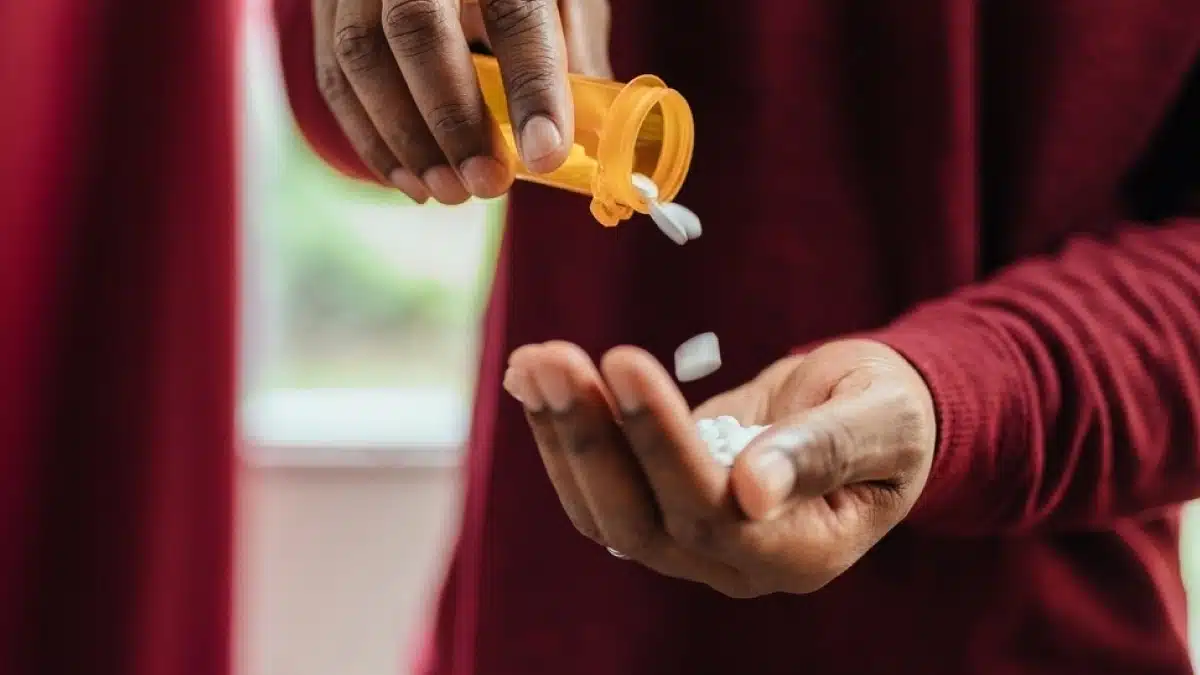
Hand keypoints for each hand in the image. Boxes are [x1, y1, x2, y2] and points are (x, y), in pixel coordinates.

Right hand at [313, 0, 610, 203]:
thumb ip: (574, 50)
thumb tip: (591, 139)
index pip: (515, 13)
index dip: (532, 86)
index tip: (546, 154)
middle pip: (416, 27)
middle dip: (451, 118)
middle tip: (486, 184)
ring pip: (360, 52)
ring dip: (403, 138)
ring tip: (446, 191)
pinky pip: (333, 69)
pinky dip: (368, 134)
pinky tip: (407, 178)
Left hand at [503, 339, 936, 596]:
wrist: (869, 416)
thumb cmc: (888, 412)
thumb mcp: (880, 417)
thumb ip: (825, 450)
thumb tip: (752, 489)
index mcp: (801, 551)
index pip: (711, 512)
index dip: (661, 441)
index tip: (625, 359)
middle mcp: (737, 563)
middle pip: (640, 521)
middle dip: (591, 437)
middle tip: (552, 358)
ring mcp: (693, 543)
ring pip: (605, 510)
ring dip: (563, 433)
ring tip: (534, 359)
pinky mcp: (662, 508)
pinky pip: (600, 487)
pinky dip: (562, 434)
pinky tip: (535, 375)